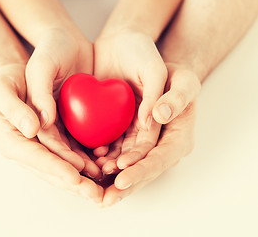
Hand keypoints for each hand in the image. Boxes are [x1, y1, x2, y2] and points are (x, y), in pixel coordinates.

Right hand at [0, 63, 102, 202]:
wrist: (16, 79)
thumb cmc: (6, 82)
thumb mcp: (2, 89)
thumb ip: (14, 108)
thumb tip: (32, 129)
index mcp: (12, 141)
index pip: (35, 158)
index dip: (55, 167)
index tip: (75, 177)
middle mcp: (26, 150)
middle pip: (50, 171)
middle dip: (73, 183)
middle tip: (95, 194)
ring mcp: (40, 150)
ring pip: (61, 170)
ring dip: (81, 181)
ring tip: (101, 188)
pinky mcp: (52, 144)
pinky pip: (68, 158)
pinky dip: (83, 166)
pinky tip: (100, 169)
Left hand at [100, 64, 200, 205]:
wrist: (166, 77)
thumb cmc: (178, 79)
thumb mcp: (184, 82)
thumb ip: (176, 98)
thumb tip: (160, 115)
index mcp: (179, 139)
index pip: (160, 160)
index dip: (141, 170)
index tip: (121, 178)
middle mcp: (164, 148)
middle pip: (144, 171)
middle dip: (124, 186)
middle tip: (103, 199)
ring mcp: (149, 147)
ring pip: (130, 167)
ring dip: (112, 177)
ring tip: (93, 183)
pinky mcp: (134, 140)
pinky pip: (121, 153)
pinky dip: (107, 160)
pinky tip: (92, 162)